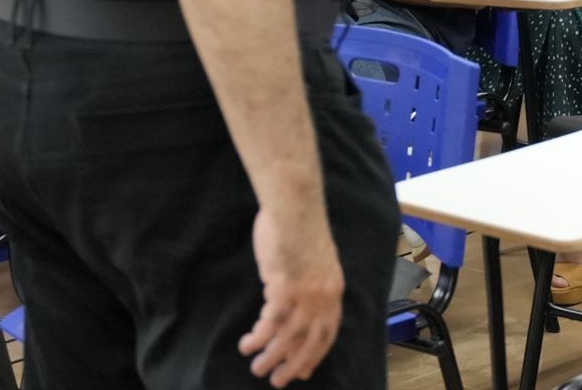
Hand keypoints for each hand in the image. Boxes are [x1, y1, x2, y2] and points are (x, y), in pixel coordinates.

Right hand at [238, 207, 344, 385]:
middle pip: (309, 342)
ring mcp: (305, 295)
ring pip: (287, 338)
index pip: (328, 333)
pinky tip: (248, 344)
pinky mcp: (283, 289)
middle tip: (278, 380)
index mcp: (334, 290)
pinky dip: (258, 338)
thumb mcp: (316, 260)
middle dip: (294, 365)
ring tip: (256, 368)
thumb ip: (312, 283)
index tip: (304, 371)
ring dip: (271, 357)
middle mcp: (323, 297)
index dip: (315, 354)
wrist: (295, 208)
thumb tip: (303, 301)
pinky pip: (269, 324)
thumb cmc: (301, 229)